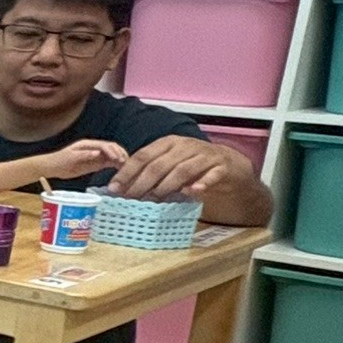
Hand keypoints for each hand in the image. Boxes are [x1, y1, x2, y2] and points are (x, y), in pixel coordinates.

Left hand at [43, 138, 128, 179]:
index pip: (104, 145)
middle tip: (126, 163)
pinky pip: (109, 162)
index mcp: (87, 144)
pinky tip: (121, 169)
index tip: (118, 159)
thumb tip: (97, 153)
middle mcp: (93, 148)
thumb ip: (84, 155)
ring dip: (120, 159)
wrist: (52, 167)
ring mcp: (95, 155)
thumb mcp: (71, 158)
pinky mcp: (96, 162)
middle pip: (111, 148)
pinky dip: (116, 164)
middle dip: (120, 154)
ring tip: (126, 167)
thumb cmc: (59, 161)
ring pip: (112, 155)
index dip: (113, 151)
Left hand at [110, 135, 234, 199]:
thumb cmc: (192, 166)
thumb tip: (122, 188)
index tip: (114, 188)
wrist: (228, 164)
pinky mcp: (222, 166)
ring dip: (167, 185)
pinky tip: (192, 192)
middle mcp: (184, 146)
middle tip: (131, 198)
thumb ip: (150, 172)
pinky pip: (212, 174)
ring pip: (183, 169)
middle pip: (159, 164)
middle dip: (142, 182)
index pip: (142, 156)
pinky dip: (202, 183)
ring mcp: (204, 155)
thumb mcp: (169, 164)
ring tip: (155, 198)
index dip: (127, 172)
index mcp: (167, 143)